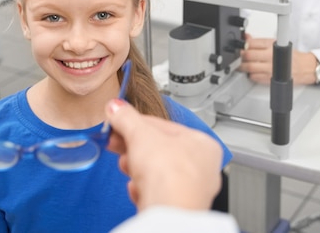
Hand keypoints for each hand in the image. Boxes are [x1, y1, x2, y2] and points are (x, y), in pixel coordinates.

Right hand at [104, 99, 221, 211]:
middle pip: (159, 150)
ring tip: (127, 166)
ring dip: (136, 169)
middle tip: (116, 143)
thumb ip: (126, 118)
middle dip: (134, 148)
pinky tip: (138, 188)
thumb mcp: (141, 134)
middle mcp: (202, 168)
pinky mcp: (177, 209)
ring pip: (156, 173)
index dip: (137, 123)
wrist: (168, 212)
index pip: (164, 126)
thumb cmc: (170, 173)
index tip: (118, 122)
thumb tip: (116, 108)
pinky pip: (155, 194)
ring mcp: (190, 190)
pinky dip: (143, 189)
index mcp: (202, 144)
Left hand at [239, 35, 317, 84]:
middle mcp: (271, 56)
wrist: (304, 67)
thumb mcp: (275, 43)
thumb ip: (259, 41)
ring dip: (242, 66)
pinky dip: (250, 74)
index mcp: (272, 45)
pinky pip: (254, 77)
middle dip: (240, 55)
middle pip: (248, 55)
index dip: (242, 45)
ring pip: (249, 67)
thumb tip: (246, 37)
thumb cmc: (291, 56)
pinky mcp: (270, 78)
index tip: (239, 46)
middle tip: (238, 56)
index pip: (251, 43)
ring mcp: (270, 68)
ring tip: (241, 64)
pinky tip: (251, 71)